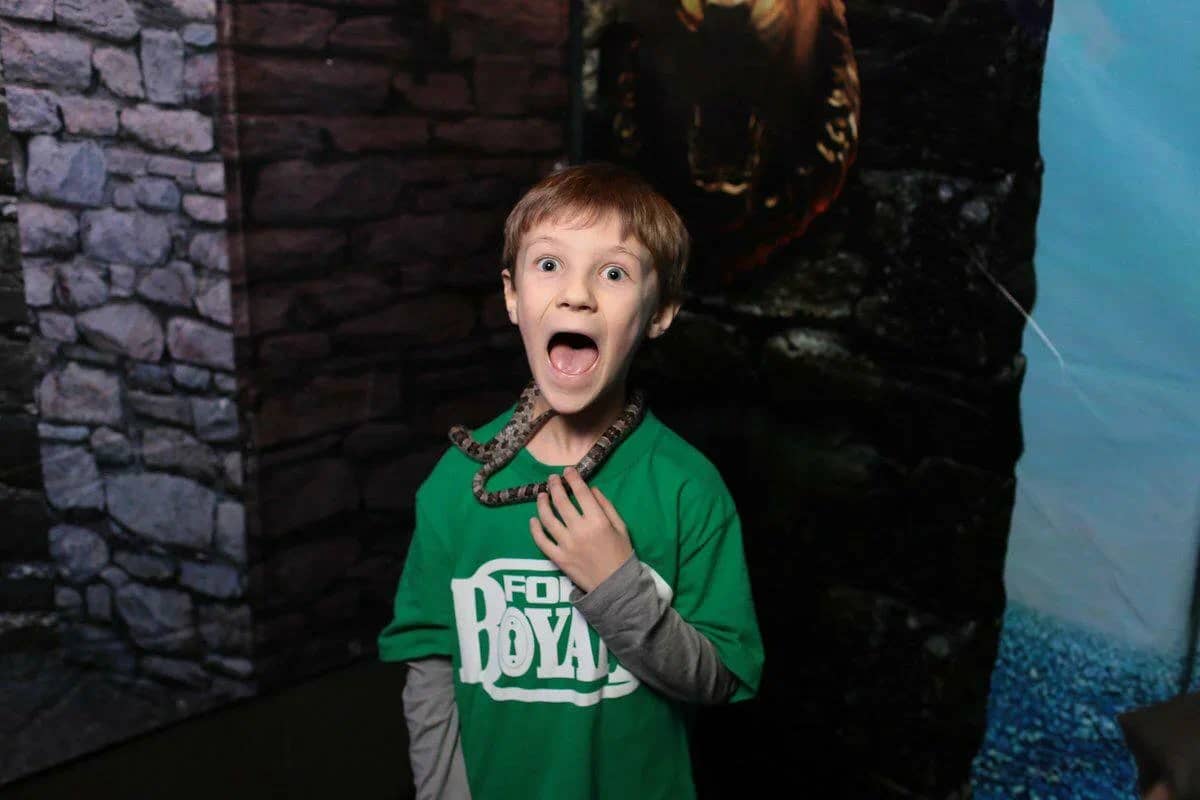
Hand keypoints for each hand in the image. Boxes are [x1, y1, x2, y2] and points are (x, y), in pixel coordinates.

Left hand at [530, 467, 632, 593]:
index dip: (572, 478)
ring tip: (541, 495)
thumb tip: (591, 489)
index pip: (581, 493)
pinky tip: (533, 519)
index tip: (567, 470)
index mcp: (598, 521)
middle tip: (552, 479)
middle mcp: (579, 530)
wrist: (616, 586)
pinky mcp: (558, 558)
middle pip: (561, 502)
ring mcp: (566, 545)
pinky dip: (535, 529)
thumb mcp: (621, 527)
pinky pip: (541, 541)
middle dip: (555, 486)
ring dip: (542, 504)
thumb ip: (606, 506)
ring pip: (547, 519)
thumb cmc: (621, 554)